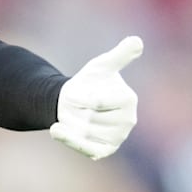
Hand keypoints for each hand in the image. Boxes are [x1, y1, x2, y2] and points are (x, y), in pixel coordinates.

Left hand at [50, 36, 141, 159]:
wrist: (74, 101)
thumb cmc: (90, 82)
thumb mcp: (102, 66)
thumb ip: (119, 55)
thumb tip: (137, 41)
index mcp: (128, 100)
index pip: (97, 101)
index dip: (81, 96)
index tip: (76, 92)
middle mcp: (127, 122)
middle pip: (90, 118)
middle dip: (76, 109)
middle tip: (76, 104)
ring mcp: (117, 138)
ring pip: (85, 132)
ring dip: (70, 121)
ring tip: (73, 114)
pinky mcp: (104, 150)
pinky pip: (85, 148)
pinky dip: (68, 139)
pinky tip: (55, 130)